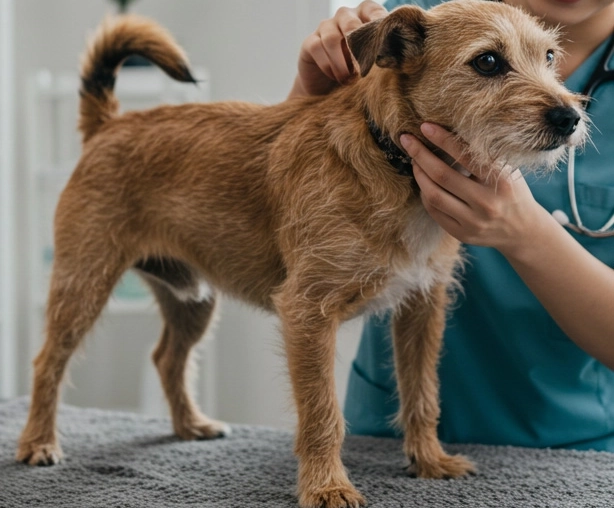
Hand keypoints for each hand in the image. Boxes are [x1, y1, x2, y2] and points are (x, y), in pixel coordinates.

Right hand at [289, 1, 387, 97]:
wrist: (328, 88)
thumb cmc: (356, 72)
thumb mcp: (371, 62)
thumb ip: (379, 54)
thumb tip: (390, 58)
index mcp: (364, 15)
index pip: (373, 11)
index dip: (377, 27)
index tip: (382, 47)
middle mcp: (345, 16)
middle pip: (350, 22)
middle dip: (357, 47)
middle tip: (363, 69)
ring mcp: (325, 27)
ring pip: (331, 38)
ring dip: (341, 63)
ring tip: (348, 80)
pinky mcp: (310, 42)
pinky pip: (317, 48)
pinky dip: (328, 66)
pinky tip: (335, 77)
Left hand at [402, 123, 546, 254]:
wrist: (524, 231)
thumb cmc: (512, 192)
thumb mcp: (507, 170)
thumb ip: (483, 157)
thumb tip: (447, 133)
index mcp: (501, 181)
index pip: (465, 156)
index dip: (442, 139)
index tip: (425, 126)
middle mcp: (486, 203)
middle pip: (442, 176)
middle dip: (420, 155)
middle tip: (407, 140)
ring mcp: (473, 221)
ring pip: (433, 195)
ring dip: (419, 175)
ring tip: (414, 160)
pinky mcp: (462, 234)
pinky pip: (434, 211)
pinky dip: (425, 194)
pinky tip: (424, 182)